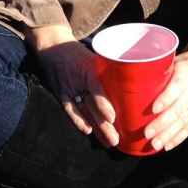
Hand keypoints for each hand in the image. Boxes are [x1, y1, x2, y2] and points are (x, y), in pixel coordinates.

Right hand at [24, 24, 118, 148]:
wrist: (54, 46)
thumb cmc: (81, 51)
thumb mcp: (96, 55)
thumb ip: (110, 69)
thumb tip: (133, 86)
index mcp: (89, 66)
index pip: (96, 85)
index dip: (103, 102)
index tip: (113, 117)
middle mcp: (78, 78)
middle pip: (91, 103)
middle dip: (104, 124)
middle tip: (117, 139)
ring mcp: (68, 86)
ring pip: (83, 110)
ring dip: (96, 128)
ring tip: (108, 142)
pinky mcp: (61, 93)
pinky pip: (69, 109)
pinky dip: (78, 120)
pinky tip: (87, 132)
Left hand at [144, 50, 187, 151]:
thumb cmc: (185, 63)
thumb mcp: (174, 61)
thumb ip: (160, 73)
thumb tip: (135, 84)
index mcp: (185, 74)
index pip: (176, 87)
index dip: (165, 99)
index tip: (152, 109)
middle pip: (178, 108)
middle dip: (162, 123)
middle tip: (147, 134)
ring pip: (184, 121)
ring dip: (169, 134)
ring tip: (155, 144)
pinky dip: (180, 137)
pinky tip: (168, 145)